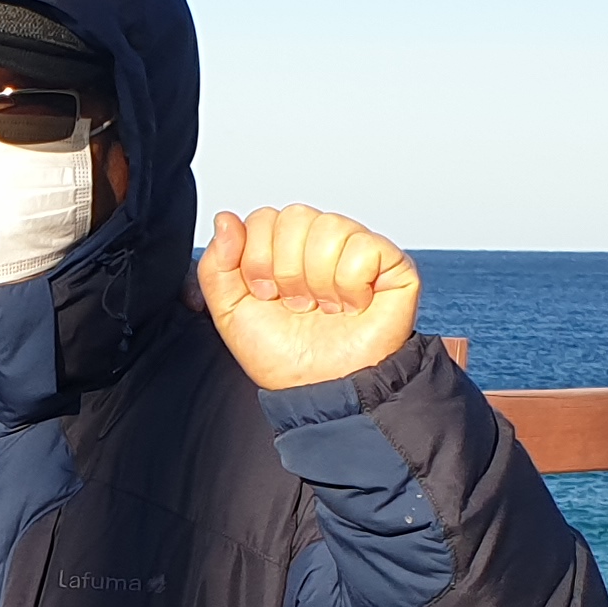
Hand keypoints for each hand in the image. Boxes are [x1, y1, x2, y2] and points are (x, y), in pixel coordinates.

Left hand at [198, 206, 421, 391]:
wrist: (321, 390)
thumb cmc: (283, 355)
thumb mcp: (230, 312)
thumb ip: (216, 266)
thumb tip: (226, 219)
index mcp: (284, 246)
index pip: (264, 217)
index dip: (258, 260)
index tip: (267, 295)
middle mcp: (320, 241)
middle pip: (294, 216)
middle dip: (286, 271)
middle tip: (297, 304)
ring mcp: (357, 248)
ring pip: (328, 227)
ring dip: (317, 280)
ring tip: (324, 307)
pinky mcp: (392, 263)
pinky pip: (362, 248)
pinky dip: (349, 285)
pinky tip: (351, 305)